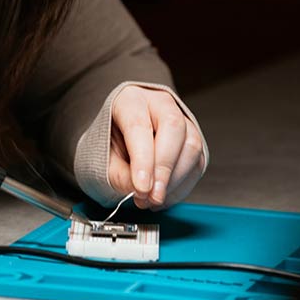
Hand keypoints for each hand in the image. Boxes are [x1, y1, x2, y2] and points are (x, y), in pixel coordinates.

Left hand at [106, 86, 204, 209]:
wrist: (119, 135)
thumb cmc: (109, 141)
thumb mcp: (101, 156)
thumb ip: (118, 174)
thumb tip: (141, 192)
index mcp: (130, 100)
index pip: (139, 125)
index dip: (142, 159)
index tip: (141, 187)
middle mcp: (159, 104)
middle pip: (173, 128)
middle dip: (164, 168)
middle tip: (152, 195)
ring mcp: (182, 120)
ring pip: (191, 146)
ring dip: (175, 181)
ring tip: (153, 200)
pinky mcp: (194, 140)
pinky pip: (197, 164)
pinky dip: (182, 187)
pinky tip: (164, 197)